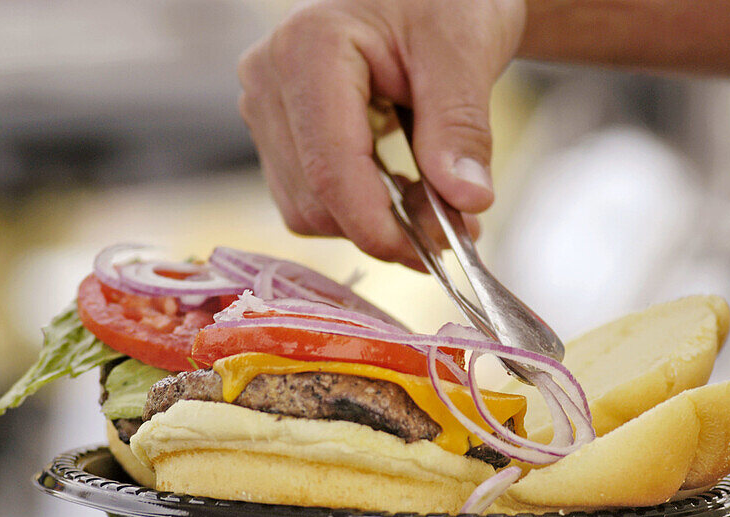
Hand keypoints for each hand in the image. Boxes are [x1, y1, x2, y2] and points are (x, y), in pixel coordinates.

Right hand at [237, 0, 524, 267]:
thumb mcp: (465, 50)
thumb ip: (460, 127)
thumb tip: (465, 202)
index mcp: (307, 50)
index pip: (330, 168)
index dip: (380, 226)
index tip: (438, 253)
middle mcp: (268, 80)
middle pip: (314, 200)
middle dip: (385, 228)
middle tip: (457, 226)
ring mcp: (265, 109)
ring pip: (308, 209)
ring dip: (373, 224)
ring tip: (435, 202)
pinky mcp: (276, 132)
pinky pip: (310, 198)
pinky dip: (360, 211)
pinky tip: (404, 192)